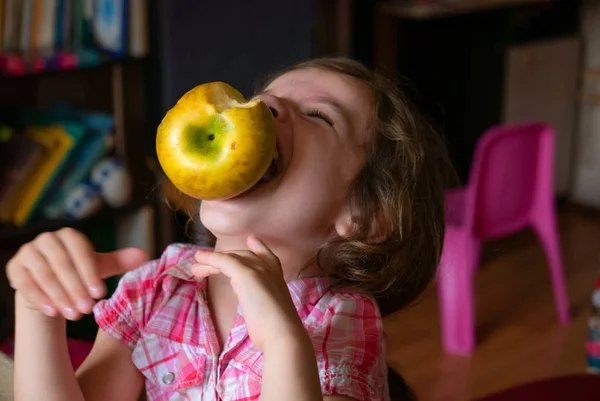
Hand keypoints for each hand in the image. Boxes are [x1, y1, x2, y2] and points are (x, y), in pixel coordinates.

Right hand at [6, 228, 147, 319]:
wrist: (48, 282)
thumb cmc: (78, 272)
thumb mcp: (98, 267)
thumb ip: (118, 261)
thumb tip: (144, 255)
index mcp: (69, 235)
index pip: (80, 251)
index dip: (90, 273)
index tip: (101, 294)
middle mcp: (46, 239)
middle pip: (62, 264)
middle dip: (76, 289)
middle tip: (87, 309)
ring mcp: (28, 253)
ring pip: (44, 275)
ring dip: (60, 296)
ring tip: (74, 315)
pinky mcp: (15, 268)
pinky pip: (26, 284)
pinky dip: (40, 298)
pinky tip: (53, 312)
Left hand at [191, 235, 306, 351]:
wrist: (282, 334)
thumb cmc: (275, 331)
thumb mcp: (271, 314)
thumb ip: (263, 306)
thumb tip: (257, 312)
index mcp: (278, 278)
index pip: (268, 256)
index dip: (259, 248)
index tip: (251, 240)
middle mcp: (270, 270)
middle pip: (245, 256)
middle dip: (226, 258)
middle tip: (205, 263)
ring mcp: (258, 270)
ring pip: (232, 259)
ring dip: (212, 261)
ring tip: (195, 267)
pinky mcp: (245, 274)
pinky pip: (224, 261)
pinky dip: (210, 259)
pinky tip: (199, 260)